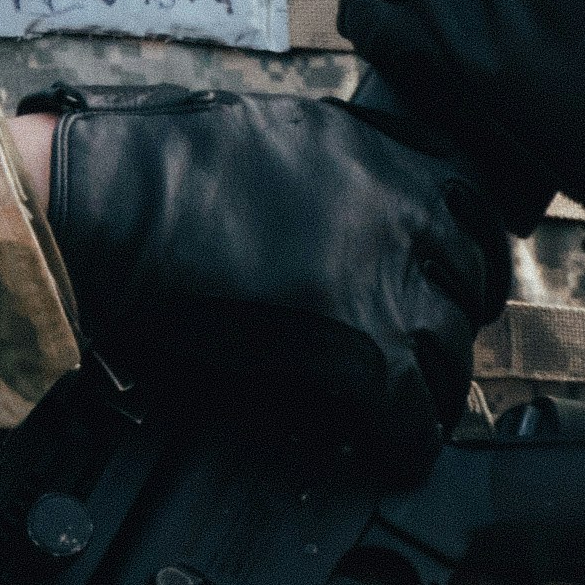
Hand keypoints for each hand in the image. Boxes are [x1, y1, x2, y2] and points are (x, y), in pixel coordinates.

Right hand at [41, 88, 508, 467]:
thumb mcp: (270, 128)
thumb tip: (340, 194)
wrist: (111, 207)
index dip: (472, 253)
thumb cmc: (158, 161)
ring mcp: (384, 280)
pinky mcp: (358, 349)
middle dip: (456, 320)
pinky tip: (394, 456)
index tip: (463, 279)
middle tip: (435, 351)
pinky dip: (408, 442)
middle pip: (466, 283)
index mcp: (380, 153)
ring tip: (410, 413)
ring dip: (432, 386)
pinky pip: (411, 413)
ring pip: (447, 351)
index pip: (473, 208)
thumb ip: (331, 159)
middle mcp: (398, 211)